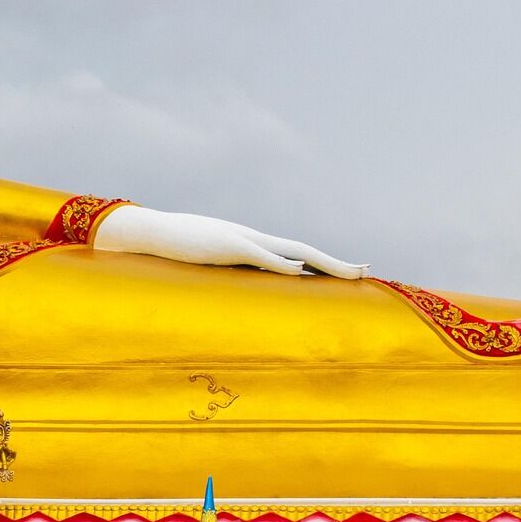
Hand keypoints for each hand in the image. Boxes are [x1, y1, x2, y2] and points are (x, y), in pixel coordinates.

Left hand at [0, 444, 15, 472]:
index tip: (5, 443)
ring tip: (11, 450)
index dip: (5, 445)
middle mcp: (5, 455)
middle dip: (8, 448)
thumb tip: (2, 445)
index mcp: (1, 453)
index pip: (4, 448)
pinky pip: (13, 458)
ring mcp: (7, 458)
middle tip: (7, 447)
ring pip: (11, 453)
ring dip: (11, 451)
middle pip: (8, 450)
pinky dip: (15, 455)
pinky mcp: (10, 461)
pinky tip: (15, 452)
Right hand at [94, 205, 367, 279]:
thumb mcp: (214, 264)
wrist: (153, 231)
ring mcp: (242, 239)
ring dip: (322, 261)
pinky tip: (300, 272)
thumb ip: (235, 273)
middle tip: (366, 271)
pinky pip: (259, 254)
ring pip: (292, 249)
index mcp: (255, 245)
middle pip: (305, 251)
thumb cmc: (180, 250)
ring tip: (348, 271)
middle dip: (336, 263)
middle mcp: (256, 239)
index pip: (298, 254)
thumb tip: (250, 290)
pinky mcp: (225, 245)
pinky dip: (281, 263)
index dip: (325, 263)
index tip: (350, 272)